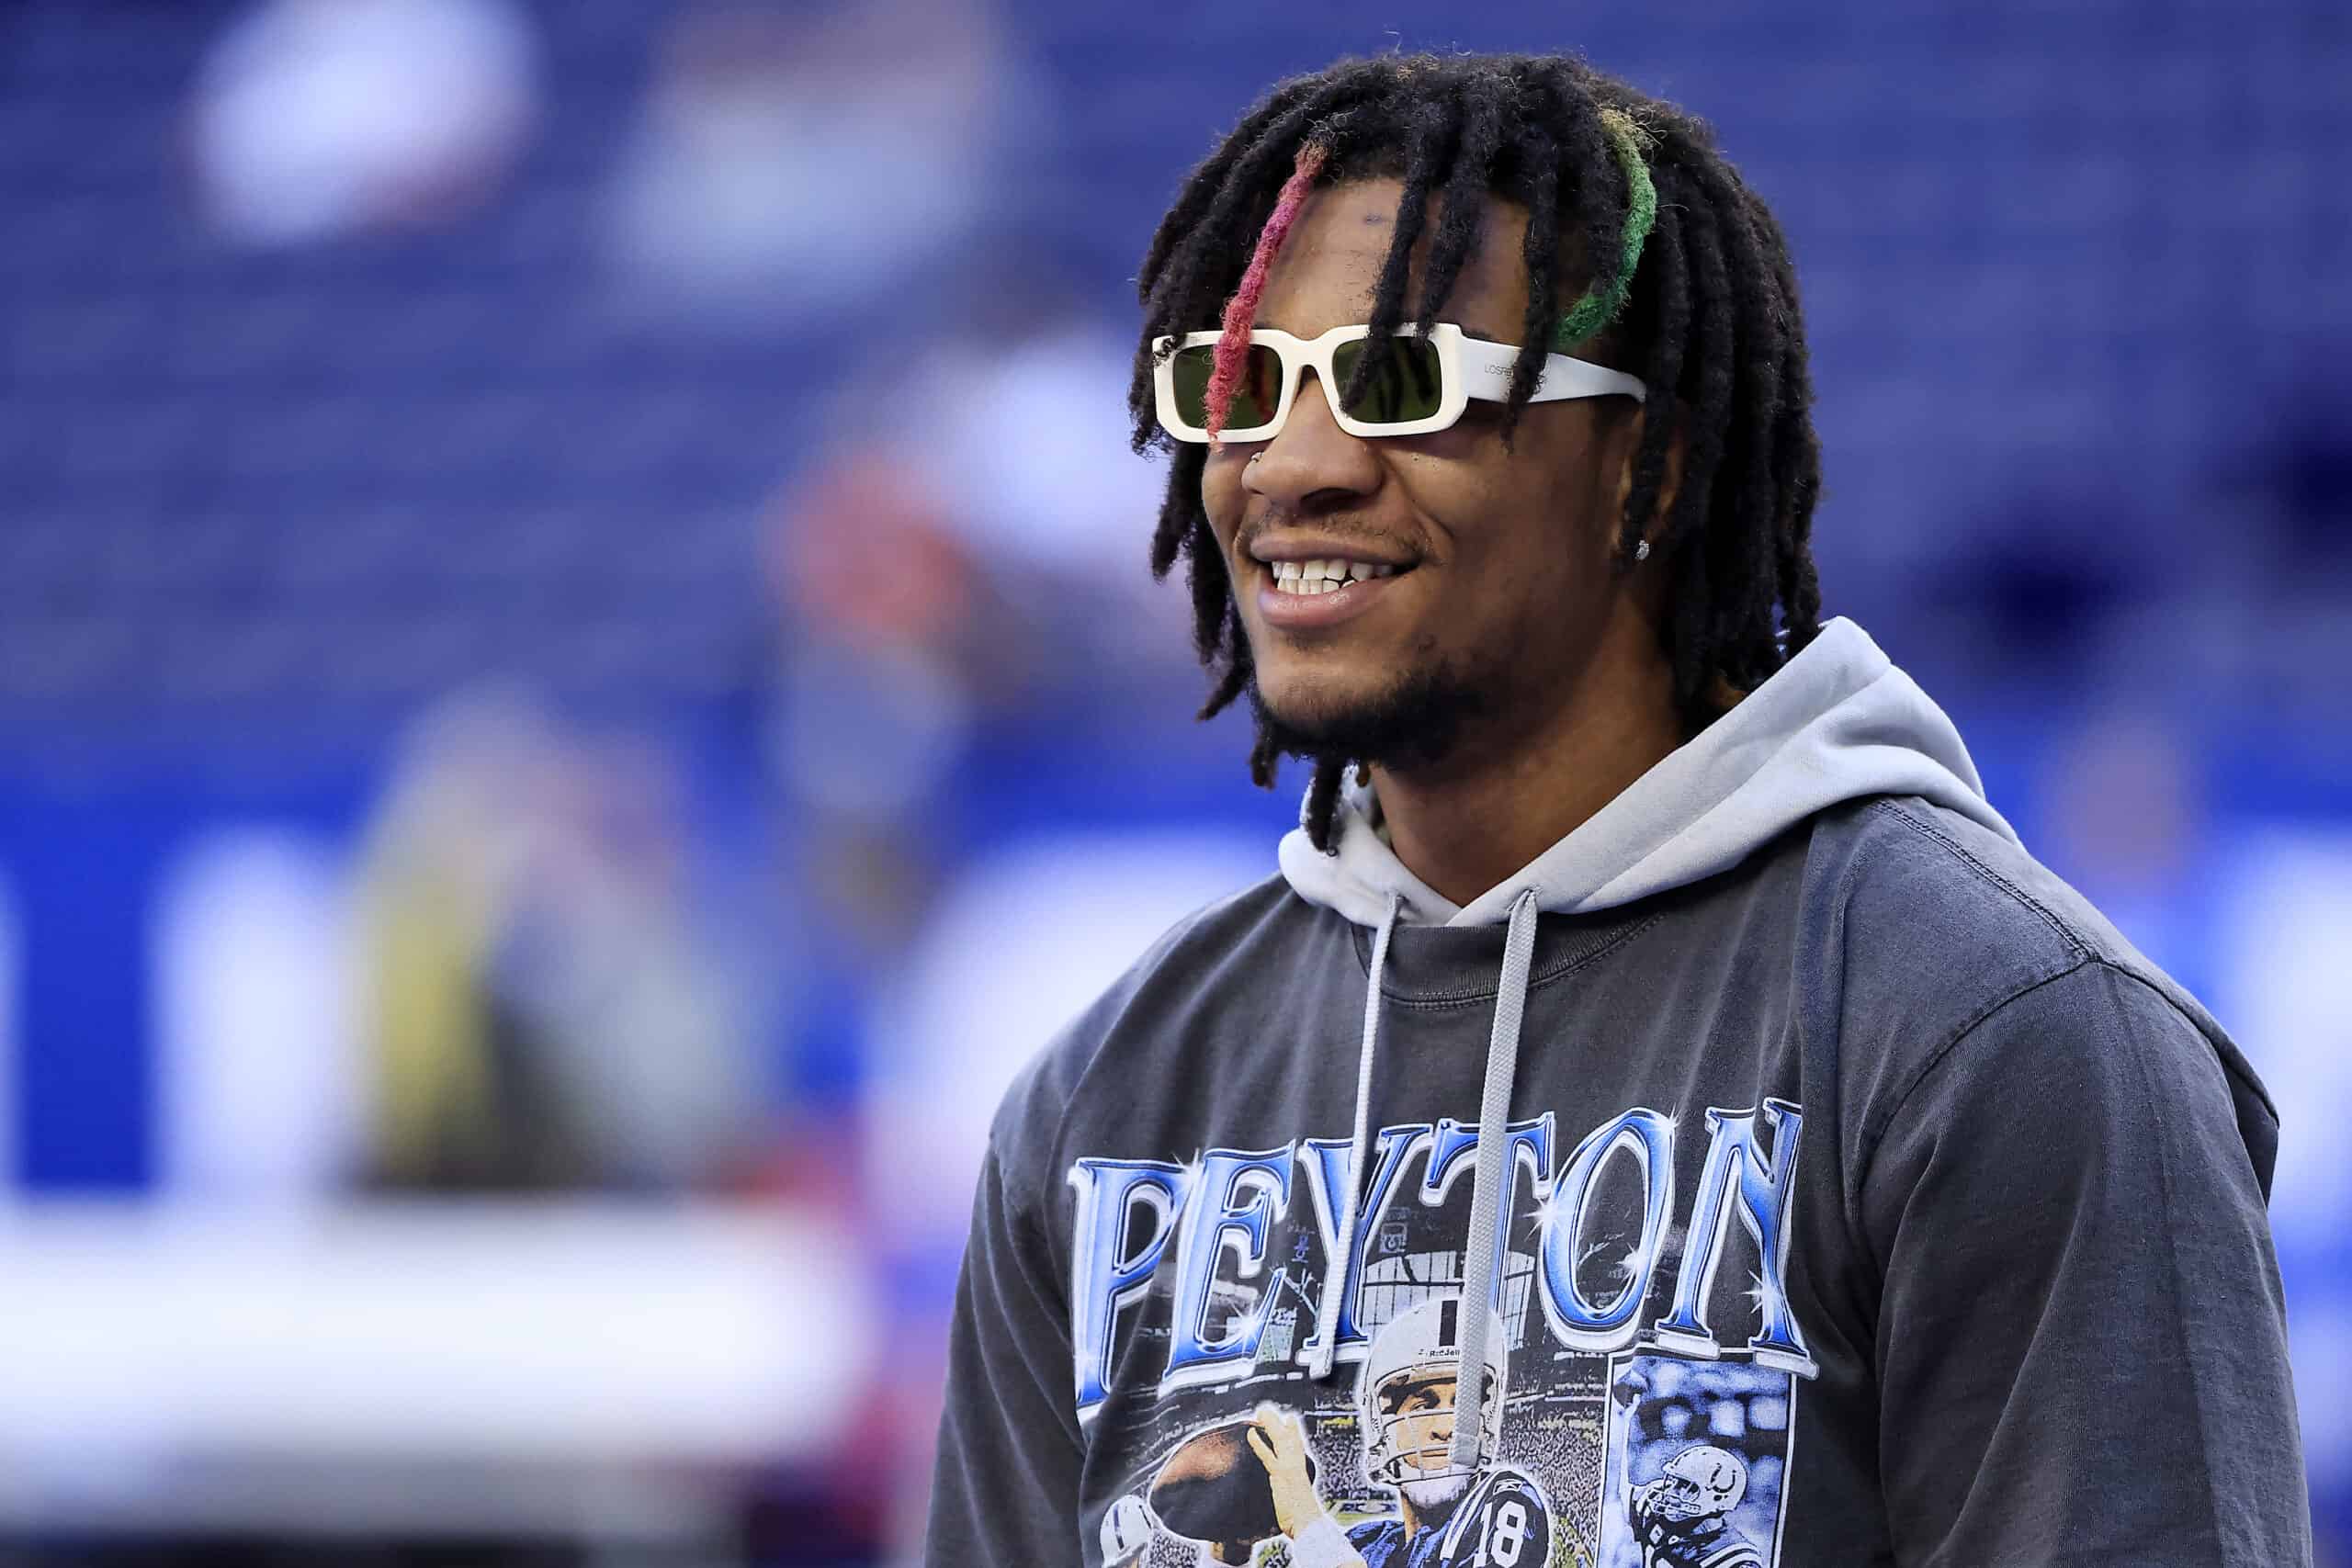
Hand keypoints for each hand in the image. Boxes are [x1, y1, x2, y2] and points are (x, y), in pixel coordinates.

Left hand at [1246, 1402, 1325, 1539]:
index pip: (1296, 1448)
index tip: (1289, 1421)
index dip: (1293, 1433)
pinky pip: (1268, 1455)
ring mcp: (1290, 1469)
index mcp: (1301, 1473)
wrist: (1309, 1527)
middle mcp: (1297, 1467)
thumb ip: (1292, 1498)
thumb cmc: (1304, 1522)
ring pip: (1280, 1441)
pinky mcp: (1283, 1474)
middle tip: (1267, 1411)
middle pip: (1288, 1439)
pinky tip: (1251, 1433)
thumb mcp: (1300, 1506)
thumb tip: (1284, 1496)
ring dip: (1271, 1425)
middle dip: (1278, 1424)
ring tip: (1262, 1412)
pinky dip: (1259, 1443)